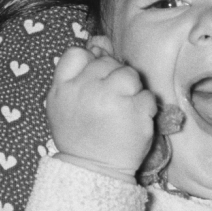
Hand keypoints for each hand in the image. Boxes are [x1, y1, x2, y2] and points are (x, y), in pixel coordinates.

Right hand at [47, 35, 157, 181]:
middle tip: (110, 103)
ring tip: (123, 109)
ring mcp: (112, 99)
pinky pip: (148, 96)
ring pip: (129, 74)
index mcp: (63, 88)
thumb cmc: (80, 135)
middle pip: (107, 62)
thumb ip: (77, 71)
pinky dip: (145, 107)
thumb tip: (100, 40)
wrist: (94, 170)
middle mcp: (86, 89)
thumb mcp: (65, 103)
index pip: (76, 53)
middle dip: (112, 78)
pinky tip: (133, 121)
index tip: (95, 80)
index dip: (90, 62)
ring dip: (131, 90)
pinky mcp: (136, 111)